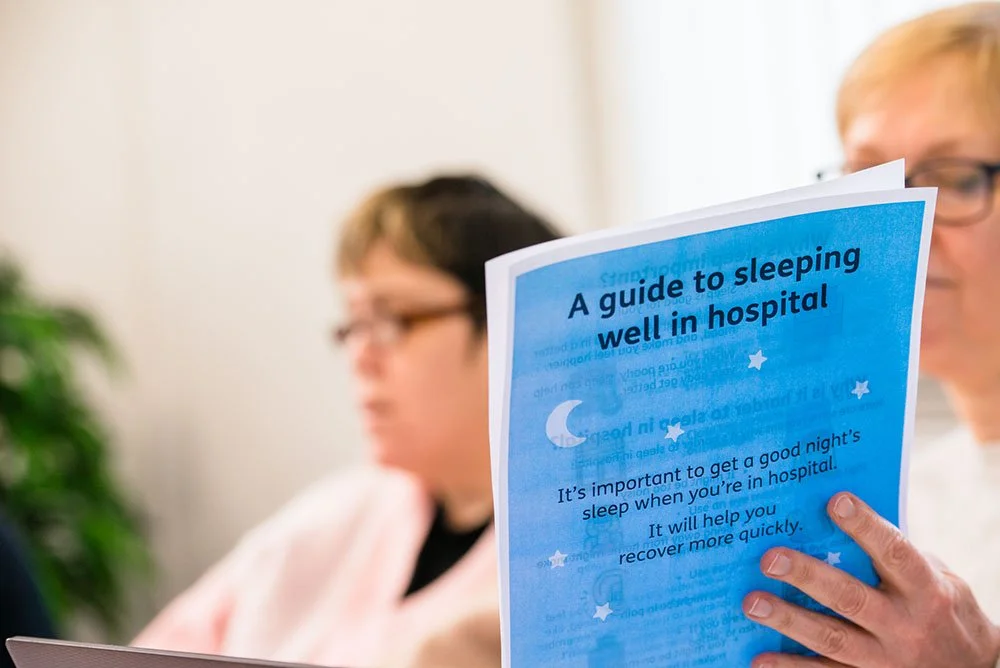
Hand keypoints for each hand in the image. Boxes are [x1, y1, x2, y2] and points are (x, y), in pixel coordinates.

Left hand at [742, 492, 999, 666]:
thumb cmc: (943, 609)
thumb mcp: (938, 579)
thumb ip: (896, 556)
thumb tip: (838, 518)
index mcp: (927, 590)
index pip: (895, 553)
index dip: (866, 527)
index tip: (835, 501)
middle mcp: (906, 626)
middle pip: (851, 598)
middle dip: (808, 577)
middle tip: (769, 558)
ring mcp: (886, 660)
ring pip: (832, 639)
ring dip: (788, 621)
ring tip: (752, 603)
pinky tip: (759, 657)